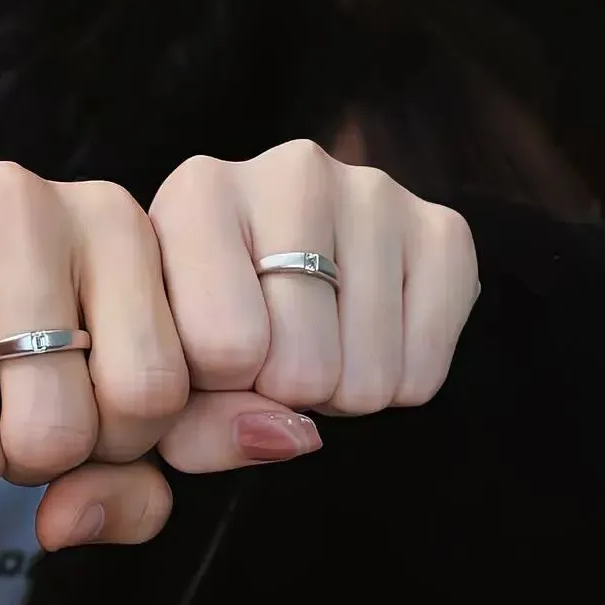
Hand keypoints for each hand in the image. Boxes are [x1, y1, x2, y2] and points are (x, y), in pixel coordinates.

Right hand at [0, 160, 192, 525]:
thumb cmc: (17, 343)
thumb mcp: (102, 390)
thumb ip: (135, 482)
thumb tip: (67, 522)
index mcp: (115, 221)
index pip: (154, 391)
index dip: (127, 441)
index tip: (95, 409)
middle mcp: (26, 209)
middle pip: (61, 434)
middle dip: (40, 461)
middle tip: (15, 412)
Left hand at [146, 139, 479, 470]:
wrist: (266, 283)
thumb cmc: (197, 335)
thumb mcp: (160, 388)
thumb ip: (194, 429)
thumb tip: (291, 433)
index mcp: (198, 194)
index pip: (222, 346)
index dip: (218, 387)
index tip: (211, 358)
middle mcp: (292, 171)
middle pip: (301, 368)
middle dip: (283, 394)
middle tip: (272, 357)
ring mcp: (376, 194)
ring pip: (368, 378)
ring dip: (340, 394)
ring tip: (315, 345)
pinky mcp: (444, 228)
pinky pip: (425, 372)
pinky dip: (396, 385)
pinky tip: (365, 341)